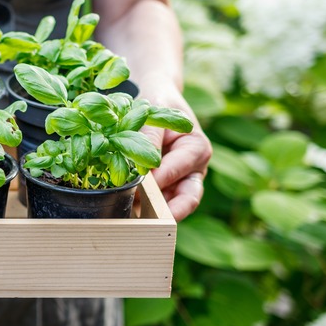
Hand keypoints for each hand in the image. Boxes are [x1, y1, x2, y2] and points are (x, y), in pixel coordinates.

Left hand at [139, 84, 211, 220]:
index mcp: (197, 148)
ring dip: (155, 215)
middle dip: (169, 212)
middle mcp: (194, 169)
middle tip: (148, 224)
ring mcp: (181, 181)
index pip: (177, 170)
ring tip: (134, 224)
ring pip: (174, 205)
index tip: (138, 188)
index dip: (157, 181)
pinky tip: (128, 215)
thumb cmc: (159, 106)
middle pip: (188, 198)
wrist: (158, 101)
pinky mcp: (167, 187)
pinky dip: (146, 210)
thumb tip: (142, 169)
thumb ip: (148, 140)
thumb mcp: (154, 115)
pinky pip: (159, 203)